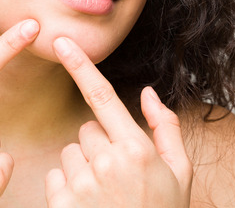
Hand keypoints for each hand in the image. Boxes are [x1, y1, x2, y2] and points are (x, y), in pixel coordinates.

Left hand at [45, 37, 192, 206]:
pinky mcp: (62, 203)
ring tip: (104, 194)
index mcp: (137, 149)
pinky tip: (87, 205)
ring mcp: (82, 185)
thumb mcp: (179, 173)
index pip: (102, 97)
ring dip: (82, 167)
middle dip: (99, 145)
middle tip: (118, 176)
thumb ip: (165, 128)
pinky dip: (67, 188)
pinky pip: (55, 177)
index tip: (61, 42)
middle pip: (87, 129)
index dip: (80, 66)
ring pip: (70, 152)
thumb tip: (148, 92)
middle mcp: (107, 162)